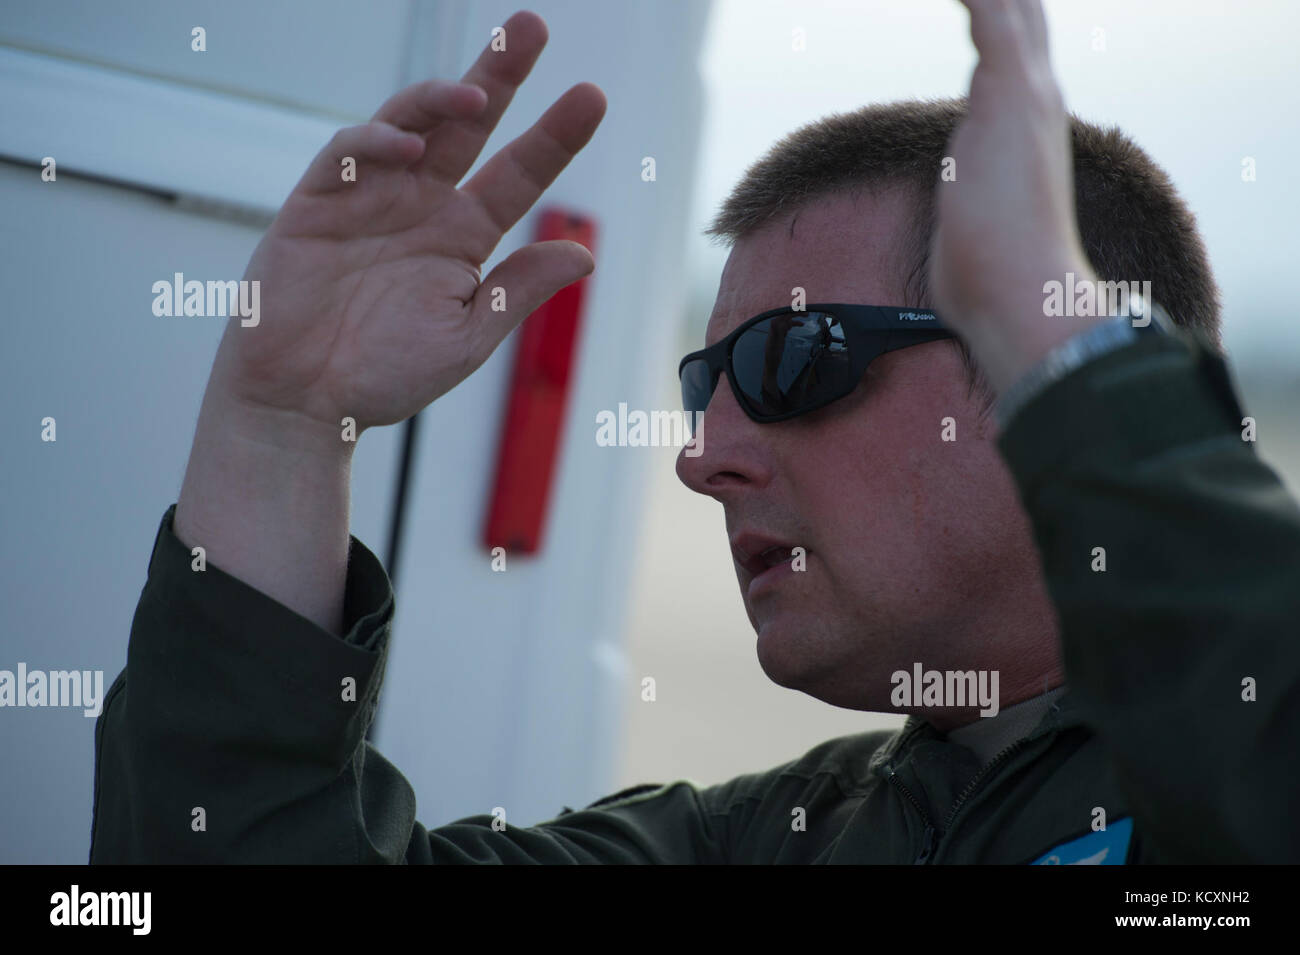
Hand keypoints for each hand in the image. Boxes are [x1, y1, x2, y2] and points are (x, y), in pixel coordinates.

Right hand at [212, 10, 605, 434]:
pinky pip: (348, 155)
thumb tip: (583, 253)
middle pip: (468, 125)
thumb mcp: (467, 335)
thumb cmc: (384, 377)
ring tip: (476, 93)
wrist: (302, 404)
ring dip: (440, 99)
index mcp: (463, 237)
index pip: (518, 174)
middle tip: (532, 27)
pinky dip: (376, 143)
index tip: (591, 97)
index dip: (554, 135)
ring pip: (409, 124)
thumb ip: (517, 290)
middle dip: (498, 74)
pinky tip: (409, 149)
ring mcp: (370, 199)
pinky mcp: (317, 203)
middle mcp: (421, 206)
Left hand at [929, 0, 1101, 391]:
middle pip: (1021, 12)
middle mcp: (1036, 96)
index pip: (1015, 45)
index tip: (970, 3)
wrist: (1022, 293)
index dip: (994, 11)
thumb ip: (965, 196)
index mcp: (1028, 118)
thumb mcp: (970, 214)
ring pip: (1006, 4)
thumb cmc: (993, 270)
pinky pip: (991, 11)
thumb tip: (959, 212)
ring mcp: (1026, 91)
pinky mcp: (1011, 91)